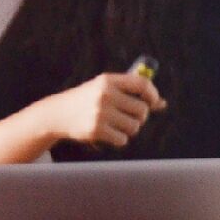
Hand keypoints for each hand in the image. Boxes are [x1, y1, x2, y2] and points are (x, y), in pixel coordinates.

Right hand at [43, 72, 165, 147]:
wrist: (58, 113)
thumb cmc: (88, 100)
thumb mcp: (106, 89)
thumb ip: (132, 94)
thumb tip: (162, 103)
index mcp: (108, 80)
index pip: (142, 84)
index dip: (153, 94)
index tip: (153, 102)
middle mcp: (105, 94)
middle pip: (142, 109)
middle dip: (140, 116)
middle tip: (129, 117)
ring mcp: (100, 112)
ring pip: (134, 126)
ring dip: (129, 129)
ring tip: (116, 125)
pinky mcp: (95, 130)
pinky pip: (122, 139)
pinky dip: (119, 139)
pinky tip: (108, 133)